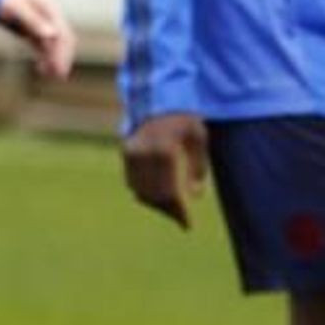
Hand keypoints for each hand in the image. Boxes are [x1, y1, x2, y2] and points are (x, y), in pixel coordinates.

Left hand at [0, 0, 76, 79]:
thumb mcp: (17, 8)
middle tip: (57, 76)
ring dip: (55, 60)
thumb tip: (52, 35)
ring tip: (48, 75)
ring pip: (55, 45)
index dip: (63, 52)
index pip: (63, 34)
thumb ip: (34, 21)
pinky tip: (41, 69)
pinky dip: (45, 57)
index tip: (59, 69)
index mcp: (50, 10)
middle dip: (62, 58)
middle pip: (63, 40)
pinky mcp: (34, 29)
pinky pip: (44, 45)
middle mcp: (50, 17)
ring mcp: (43, 23)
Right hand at [121, 111, 209, 228]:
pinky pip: (133, 183)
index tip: (188, 225)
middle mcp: (145, 154)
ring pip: (141, 192)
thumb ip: (198, 167)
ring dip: (157, 205)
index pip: (170, 192)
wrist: (158, 99)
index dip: (179, 212)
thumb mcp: (199, 139)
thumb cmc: (184, 119)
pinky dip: (145, 194)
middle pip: (155, 196)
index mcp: (165, 151)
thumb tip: (194, 195)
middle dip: (169, 211)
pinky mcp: (125, 154)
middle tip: (182, 221)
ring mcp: (132, 154)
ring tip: (173, 211)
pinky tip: (159, 198)